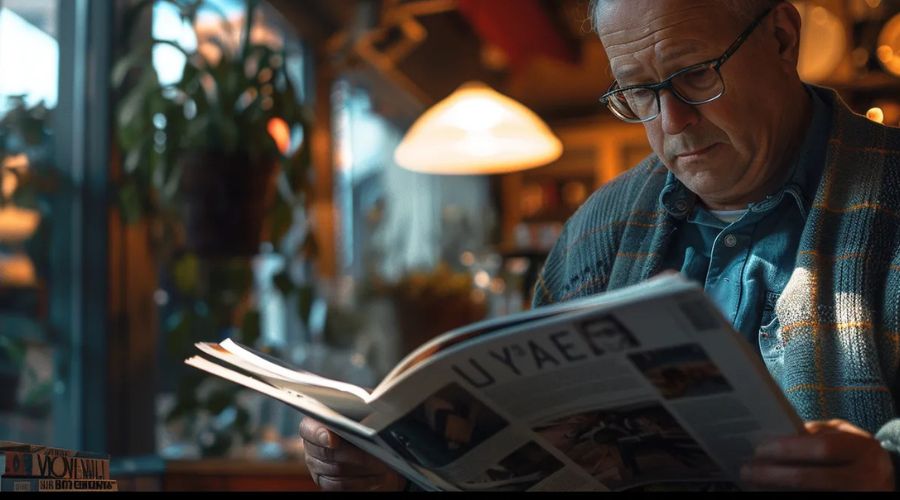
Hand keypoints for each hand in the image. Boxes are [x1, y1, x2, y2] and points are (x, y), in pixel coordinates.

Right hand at [299, 417, 406, 490]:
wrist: (361, 438)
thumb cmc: (357, 419)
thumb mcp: (356, 408)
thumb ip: (355, 408)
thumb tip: (371, 412)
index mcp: (313, 424)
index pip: (309, 429)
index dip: (320, 435)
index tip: (334, 440)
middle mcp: (311, 446)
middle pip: (327, 454)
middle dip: (355, 455)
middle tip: (376, 453)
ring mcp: (316, 465)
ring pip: (337, 471)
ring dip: (363, 469)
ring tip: (384, 464)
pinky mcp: (326, 481)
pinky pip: (341, 486)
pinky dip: (362, 482)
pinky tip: (378, 477)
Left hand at [741, 419, 894, 490]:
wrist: (883, 477)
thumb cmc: (853, 451)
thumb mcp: (842, 435)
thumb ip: (814, 434)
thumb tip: (772, 437)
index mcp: (862, 449)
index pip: (822, 448)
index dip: (788, 449)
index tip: (759, 449)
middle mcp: (866, 476)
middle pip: (811, 478)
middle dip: (774, 475)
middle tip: (747, 471)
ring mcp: (859, 496)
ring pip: (810, 494)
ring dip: (777, 490)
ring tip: (753, 484)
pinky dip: (789, 496)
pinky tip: (771, 492)